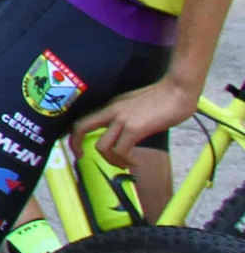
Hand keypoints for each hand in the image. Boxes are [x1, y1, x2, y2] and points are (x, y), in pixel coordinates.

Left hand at [75, 77, 201, 168]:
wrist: (179, 88)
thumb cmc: (165, 97)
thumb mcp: (137, 105)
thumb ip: (127, 116)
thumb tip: (125, 134)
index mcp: (112, 106)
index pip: (85, 120)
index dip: (76, 135)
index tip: (80, 148)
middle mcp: (112, 111)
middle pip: (80, 127)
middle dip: (74, 145)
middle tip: (81, 157)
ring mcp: (122, 119)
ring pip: (102, 146)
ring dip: (111, 161)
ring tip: (124, 164)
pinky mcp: (135, 128)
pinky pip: (121, 151)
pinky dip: (126, 161)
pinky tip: (135, 163)